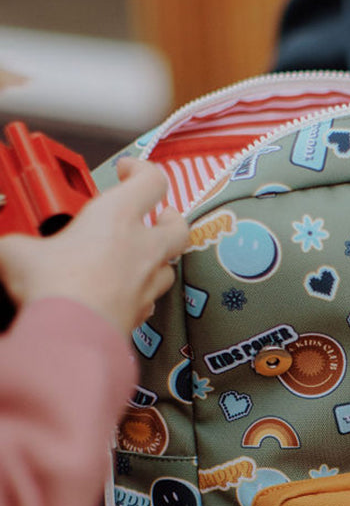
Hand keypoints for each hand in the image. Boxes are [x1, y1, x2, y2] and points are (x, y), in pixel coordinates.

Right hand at [0, 158, 188, 335]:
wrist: (73, 336)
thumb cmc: (55, 286)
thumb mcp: (19, 251)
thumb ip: (18, 243)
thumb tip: (8, 249)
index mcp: (118, 217)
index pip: (151, 181)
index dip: (142, 170)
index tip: (126, 171)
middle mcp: (142, 248)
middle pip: (177, 226)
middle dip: (169, 217)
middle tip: (155, 214)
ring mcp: (147, 283)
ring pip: (170, 265)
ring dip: (158, 257)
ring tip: (138, 255)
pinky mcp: (142, 313)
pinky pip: (152, 298)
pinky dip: (143, 292)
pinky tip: (125, 291)